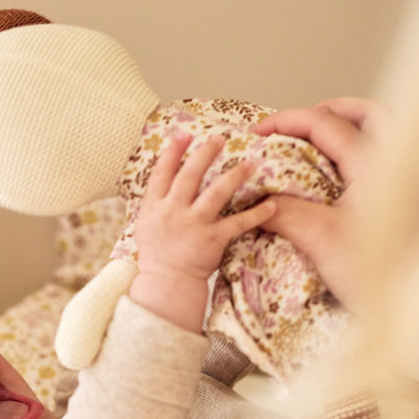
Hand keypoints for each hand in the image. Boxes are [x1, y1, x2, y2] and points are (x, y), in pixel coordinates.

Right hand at [129, 132, 275, 331]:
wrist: (166, 283)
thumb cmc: (158, 253)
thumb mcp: (146, 223)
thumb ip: (155, 199)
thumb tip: (164, 173)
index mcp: (155, 206)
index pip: (161, 173)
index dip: (172, 152)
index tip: (183, 135)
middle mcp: (173, 212)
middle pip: (189, 176)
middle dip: (204, 154)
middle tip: (220, 138)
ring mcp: (193, 225)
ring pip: (215, 194)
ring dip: (234, 176)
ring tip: (251, 163)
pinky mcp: (212, 240)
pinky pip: (238, 223)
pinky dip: (256, 214)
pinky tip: (272, 204)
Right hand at [251, 97, 412, 312]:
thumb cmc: (380, 271)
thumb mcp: (323, 240)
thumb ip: (287, 213)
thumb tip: (260, 198)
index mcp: (372, 163)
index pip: (325, 123)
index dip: (287, 121)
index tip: (257, 133)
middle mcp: (394, 163)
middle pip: (366, 114)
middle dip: (327, 112)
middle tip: (296, 126)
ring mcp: (406, 180)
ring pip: (380, 133)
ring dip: (347, 129)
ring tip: (317, 145)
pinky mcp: (409, 199)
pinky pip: (383, 157)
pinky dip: (357, 153)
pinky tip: (337, 176)